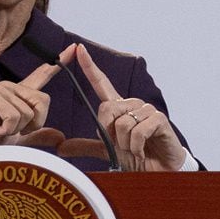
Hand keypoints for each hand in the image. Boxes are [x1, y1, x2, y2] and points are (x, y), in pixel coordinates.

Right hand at [0, 44, 77, 150]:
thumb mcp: (18, 139)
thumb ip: (38, 136)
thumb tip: (60, 136)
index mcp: (20, 94)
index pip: (43, 75)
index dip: (59, 61)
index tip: (74, 47)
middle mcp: (12, 88)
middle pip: (43, 100)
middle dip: (35, 123)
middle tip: (18, 131)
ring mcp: (1, 90)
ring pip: (28, 112)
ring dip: (16, 130)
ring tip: (0, 130)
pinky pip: (13, 114)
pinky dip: (7, 129)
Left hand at [57, 44, 189, 170]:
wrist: (159, 170)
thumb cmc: (137, 156)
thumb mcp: (107, 151)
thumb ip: (85, 146)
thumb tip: (60, 147)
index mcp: (119, 107)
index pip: (101, 83)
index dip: (89, 66)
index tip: (79, 49)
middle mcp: (132, 104)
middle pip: (106, 109)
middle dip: (109, 133)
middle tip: (122, 145)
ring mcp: (146, 110)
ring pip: (122, 124)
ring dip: (125, 144)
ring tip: (136, 148)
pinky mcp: (159, 118)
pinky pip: (137, 132)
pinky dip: (137, 147)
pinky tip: (144, 150)